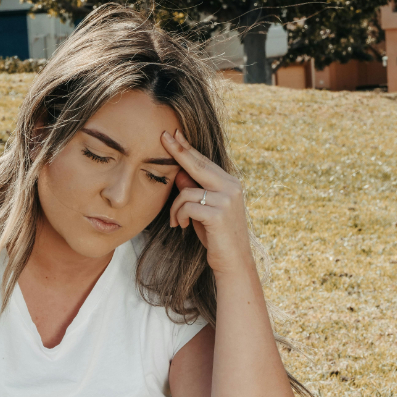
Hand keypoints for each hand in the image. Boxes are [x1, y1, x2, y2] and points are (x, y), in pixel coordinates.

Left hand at [160, 130, 253, 274]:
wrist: (233, 262)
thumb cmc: (216, 236)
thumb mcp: (203, 210)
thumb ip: (194, 190)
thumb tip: (178, 173)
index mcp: (230, 183)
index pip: (204, 162)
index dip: (188, 148)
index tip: (174, 134)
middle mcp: (232, 187)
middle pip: (198, 164)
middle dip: (178, 151)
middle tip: (163, 136)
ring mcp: (227, 199)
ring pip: (187, 191)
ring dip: (175, 208)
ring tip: (176, 221)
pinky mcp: (218, 213)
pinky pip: (187, 206)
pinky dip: (179, 216)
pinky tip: (181, 226)